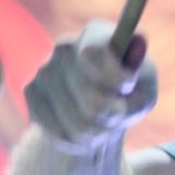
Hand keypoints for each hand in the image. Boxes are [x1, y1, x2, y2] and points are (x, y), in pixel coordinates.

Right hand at [22, 20, 158, 152]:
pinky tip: (81, 128)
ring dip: (97, 132)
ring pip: (78, 124)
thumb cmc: (129, 94)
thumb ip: (141, 71)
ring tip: (102, 122)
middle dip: (112, 117)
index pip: (94, 53)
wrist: (99, 111)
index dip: (114, 79)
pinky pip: (59, 133)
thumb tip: (138, 41)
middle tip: (118, 111)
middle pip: (92, 102)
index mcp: (95, 34)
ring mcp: (43, 69)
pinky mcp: (30, 92)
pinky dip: (76, 140)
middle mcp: (65, 46)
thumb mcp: (144, 87)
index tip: (128, 87)